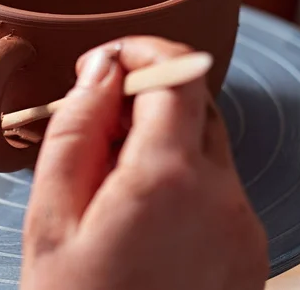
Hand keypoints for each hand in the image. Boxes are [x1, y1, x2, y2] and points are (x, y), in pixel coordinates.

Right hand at [21, 37, 268, 289]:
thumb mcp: (50, 216)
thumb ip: (76, 130)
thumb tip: (101, 70)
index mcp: (168, 181)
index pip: (178, 73)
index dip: (142, 52)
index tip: (106, 60)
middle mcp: (223, 198)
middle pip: (197, 103)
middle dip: (147, 94)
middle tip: (96, 120)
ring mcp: (243, 226)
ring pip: (207, 142)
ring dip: (162, 134)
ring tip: (111, 174)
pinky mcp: (249, 248)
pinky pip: (217, 183)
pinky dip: (181, 172)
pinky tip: (140, 206)